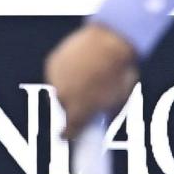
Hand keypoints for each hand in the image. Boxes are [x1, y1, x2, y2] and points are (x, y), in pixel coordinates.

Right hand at [44, 24, 138, 138]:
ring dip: (70, 87)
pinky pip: (58, 73)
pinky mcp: (52, 63)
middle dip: (75, 105)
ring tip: (88, 76)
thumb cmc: (119, 71)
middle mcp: (63, 98)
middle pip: (66, 108)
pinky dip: (66, 72)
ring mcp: (56, 80)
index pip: (69, 132)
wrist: (111, 40)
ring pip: (60, 90)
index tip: (71, 133)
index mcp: (80, 111)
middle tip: (89, 97)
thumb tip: (104, 115)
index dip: (71, 133)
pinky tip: (80, 65)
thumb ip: (107, 110)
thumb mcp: (120, 97)